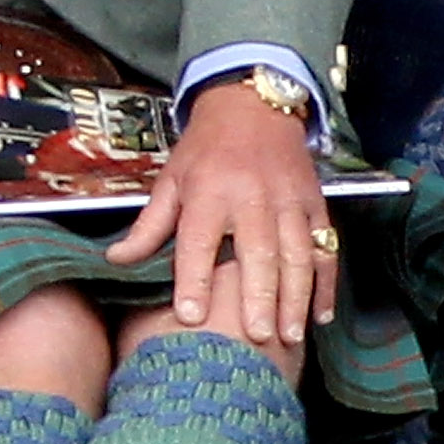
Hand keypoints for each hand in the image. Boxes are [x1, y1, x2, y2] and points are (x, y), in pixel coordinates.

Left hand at [105, 78, 330, 346]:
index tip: (190, 316)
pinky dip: (326, 284)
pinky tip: (321, 316)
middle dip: (258, 297)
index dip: (193, 280)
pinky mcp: (316, 205)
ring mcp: (289, 202)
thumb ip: (149, 226)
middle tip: (255, 337)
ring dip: (296, 298)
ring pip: (297, 255)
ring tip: (289, 336)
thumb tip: (116, 260)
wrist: (252, 106)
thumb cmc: (205, 150)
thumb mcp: (170, 181)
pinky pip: (326, 249)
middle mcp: (252, 198)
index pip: (198, 242)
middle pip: (258, 253)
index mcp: (209, 192)